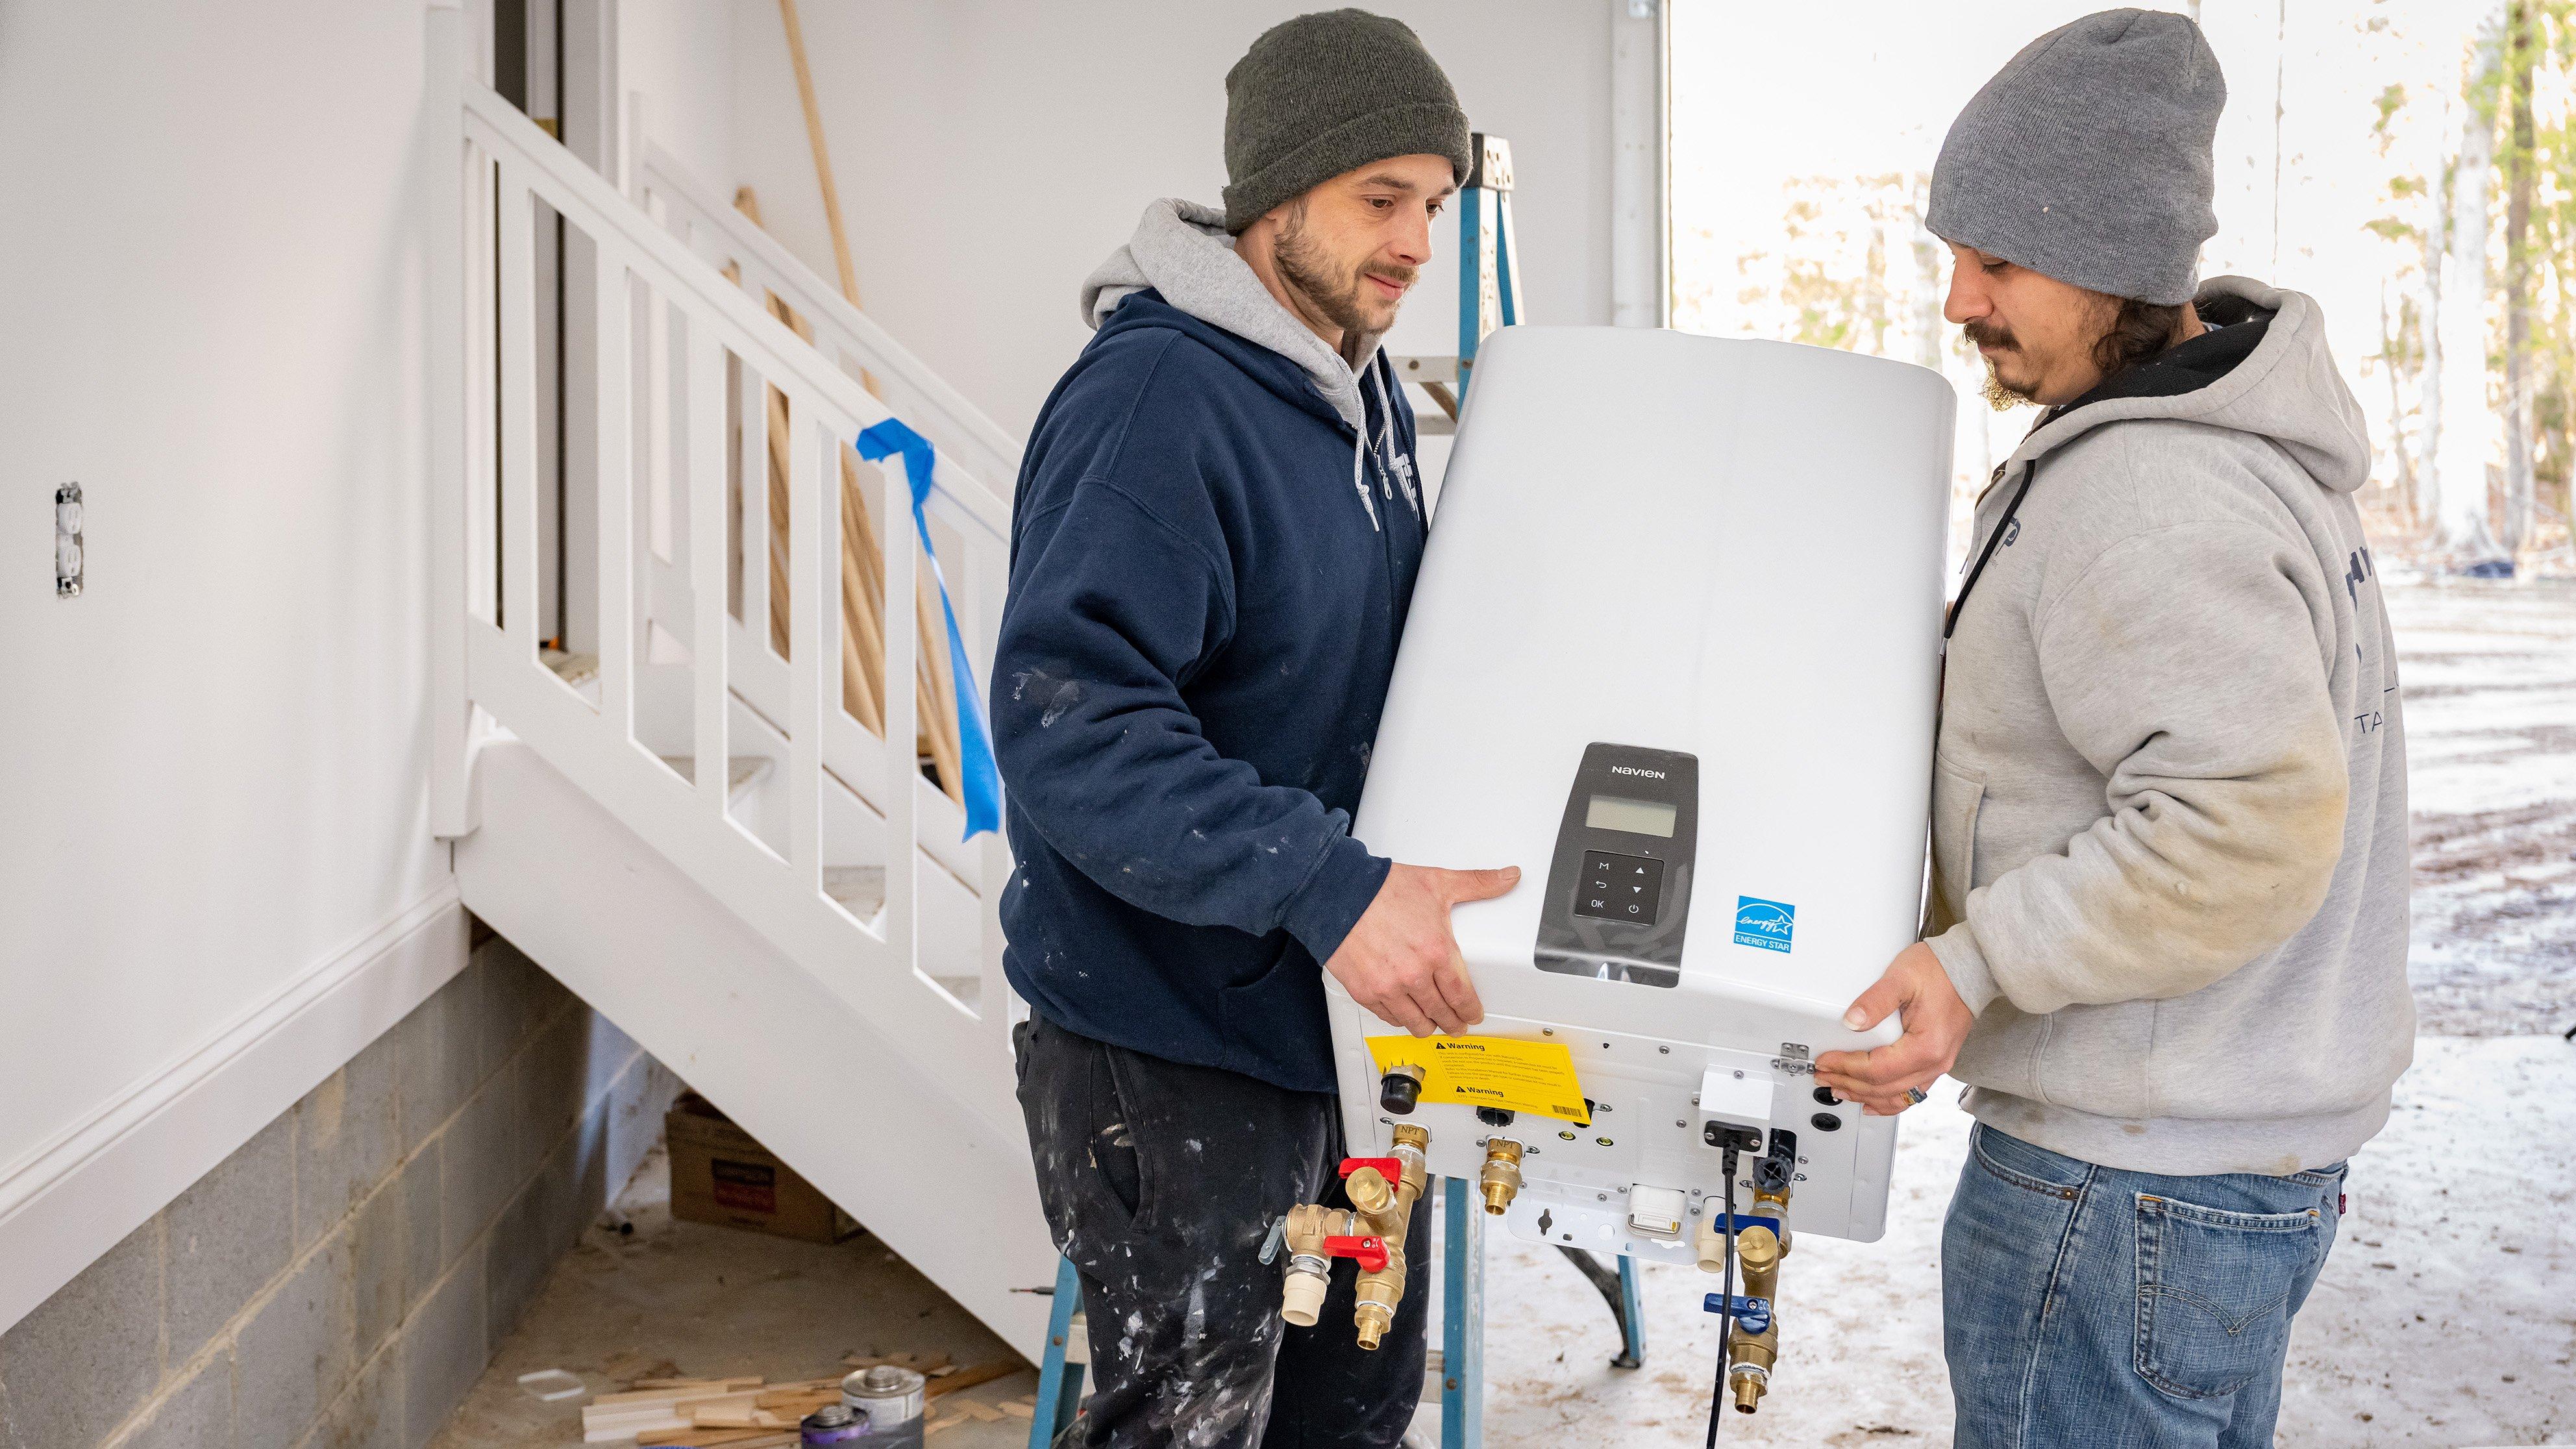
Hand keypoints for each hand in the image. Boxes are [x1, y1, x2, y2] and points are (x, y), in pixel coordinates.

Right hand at [1323, 863, 1519, 1036]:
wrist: (1337, 892)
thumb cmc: (1383, 888)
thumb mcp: (1437, 882)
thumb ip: (1477, 883)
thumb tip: (1509, 877)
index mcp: (1436, 951)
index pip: (1462, 995)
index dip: (1470, 1010)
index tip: (1473, 1014)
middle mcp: (1414, 974)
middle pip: (1441, 1014)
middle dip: (1453, 1023)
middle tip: (1457, 1026)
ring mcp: (1388, 986)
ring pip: (1416, 1022)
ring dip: (1427, 1026)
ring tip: (1432, 1025)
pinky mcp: (1365, 991)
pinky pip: (1388, 1017)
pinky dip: (1399, 1018)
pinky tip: (1404, 1015)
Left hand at [1812, 942, 1972, 1115]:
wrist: (1970, 968)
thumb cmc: (1940, 971)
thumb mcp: (1901, 977)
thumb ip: (1874, 1001)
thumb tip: (1850, 1022)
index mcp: (1925, 1046)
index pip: (1876, 1070)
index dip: (1846, 1068)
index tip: (1825, 1061)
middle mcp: (1934, 1062)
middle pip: (1883, 1087)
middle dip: (1849, 1084)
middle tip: (1823, 1076)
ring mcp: (1937, 1065)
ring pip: (1896, 1095)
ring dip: (1865, 1096)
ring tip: (1839, 1089)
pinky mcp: (1936, 1061)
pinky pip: (1911, 1091)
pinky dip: (1888, 1100)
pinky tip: (1872, 1103)